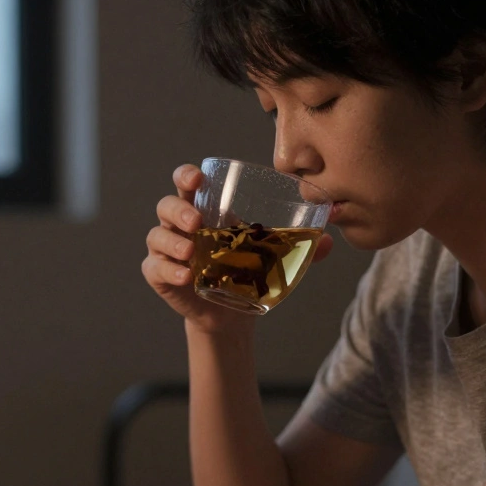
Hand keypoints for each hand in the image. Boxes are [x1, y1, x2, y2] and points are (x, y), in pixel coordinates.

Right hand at [141, 165, 334, 333]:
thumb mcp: (270, 255)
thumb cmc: (246, 271)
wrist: (230, 311)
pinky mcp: (160, 276)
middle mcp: (181, 226)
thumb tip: (329, 242)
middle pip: (166, 204)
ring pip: (157, 235)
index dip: (187, 174)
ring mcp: (168, 250)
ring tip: (191, 251)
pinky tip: (186, 276)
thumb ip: (296, 246)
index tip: (197, 176)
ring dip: (172, 240)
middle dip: (178, 208)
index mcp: (206, 209)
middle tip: (197, 221)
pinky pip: (156, 268)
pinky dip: (169, 270)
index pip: (187, 182)